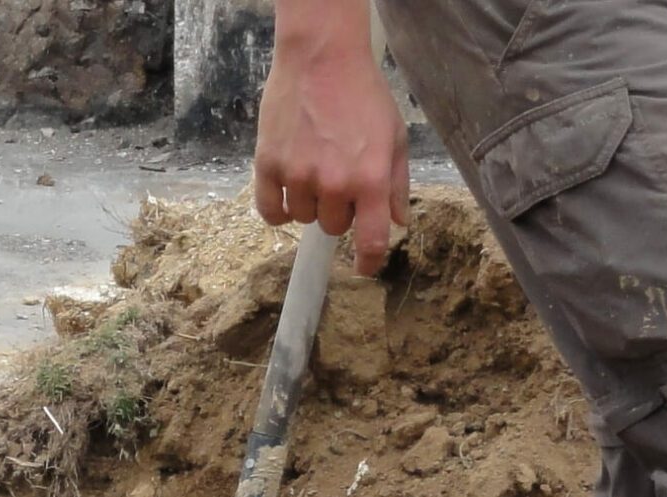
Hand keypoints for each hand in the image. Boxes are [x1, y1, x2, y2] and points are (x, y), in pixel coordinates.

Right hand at [253, 36, 409, 273]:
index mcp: (370, 179)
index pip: (369, 242)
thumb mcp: (394, 136)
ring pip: (302, 218)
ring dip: (309, 203)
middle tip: (339, 177)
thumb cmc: (362, 93)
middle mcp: (333, 183)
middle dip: (338, 210)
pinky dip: (279, 208)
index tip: (364, 268)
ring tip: (314, 168)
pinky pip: (271, 211)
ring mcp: (298, 176)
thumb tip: (397, 222)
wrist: (321, 58)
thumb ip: (397, 183)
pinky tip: (288, 190)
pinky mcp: (269, 166)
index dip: (368, 262)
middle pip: (332, 228)